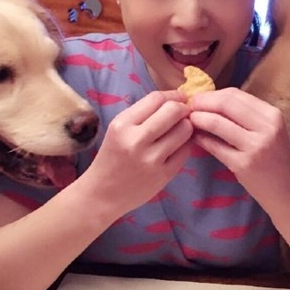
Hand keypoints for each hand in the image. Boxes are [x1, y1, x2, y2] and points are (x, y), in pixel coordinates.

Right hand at [84, 90, 192, 214]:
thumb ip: (142, 114)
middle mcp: (136, 140)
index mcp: (122, 125)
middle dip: (183, 109)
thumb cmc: (111, 158)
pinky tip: (177, 147)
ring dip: (187, 127)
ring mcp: (151, 159)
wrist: (102, 194)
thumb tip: (175, 100)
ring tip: (180, 131)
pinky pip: (186, 150)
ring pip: (184, 130)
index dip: (173, 95)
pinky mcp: (163, 175)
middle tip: (184, 114)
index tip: (179, 98)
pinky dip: (185, 145)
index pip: (156, 98)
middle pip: (173, 111)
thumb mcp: (118, 130)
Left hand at [189, 88, 289, 209]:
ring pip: (217, 123)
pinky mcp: (244, 164)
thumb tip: (210, 100)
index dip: (211, 94)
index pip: (235, 94)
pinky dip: (201, 139)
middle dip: (201, 103)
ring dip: (198, 119)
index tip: (197, 99)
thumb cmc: (274, 159)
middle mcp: (267, 127)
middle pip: (225, 103)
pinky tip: (195, 138)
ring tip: (189, 121)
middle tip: (188, 108)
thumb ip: (245, 116)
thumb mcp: (268, 131)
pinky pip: (215, 146)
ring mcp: (256, 146)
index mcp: (272, 115)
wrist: (287, 192)